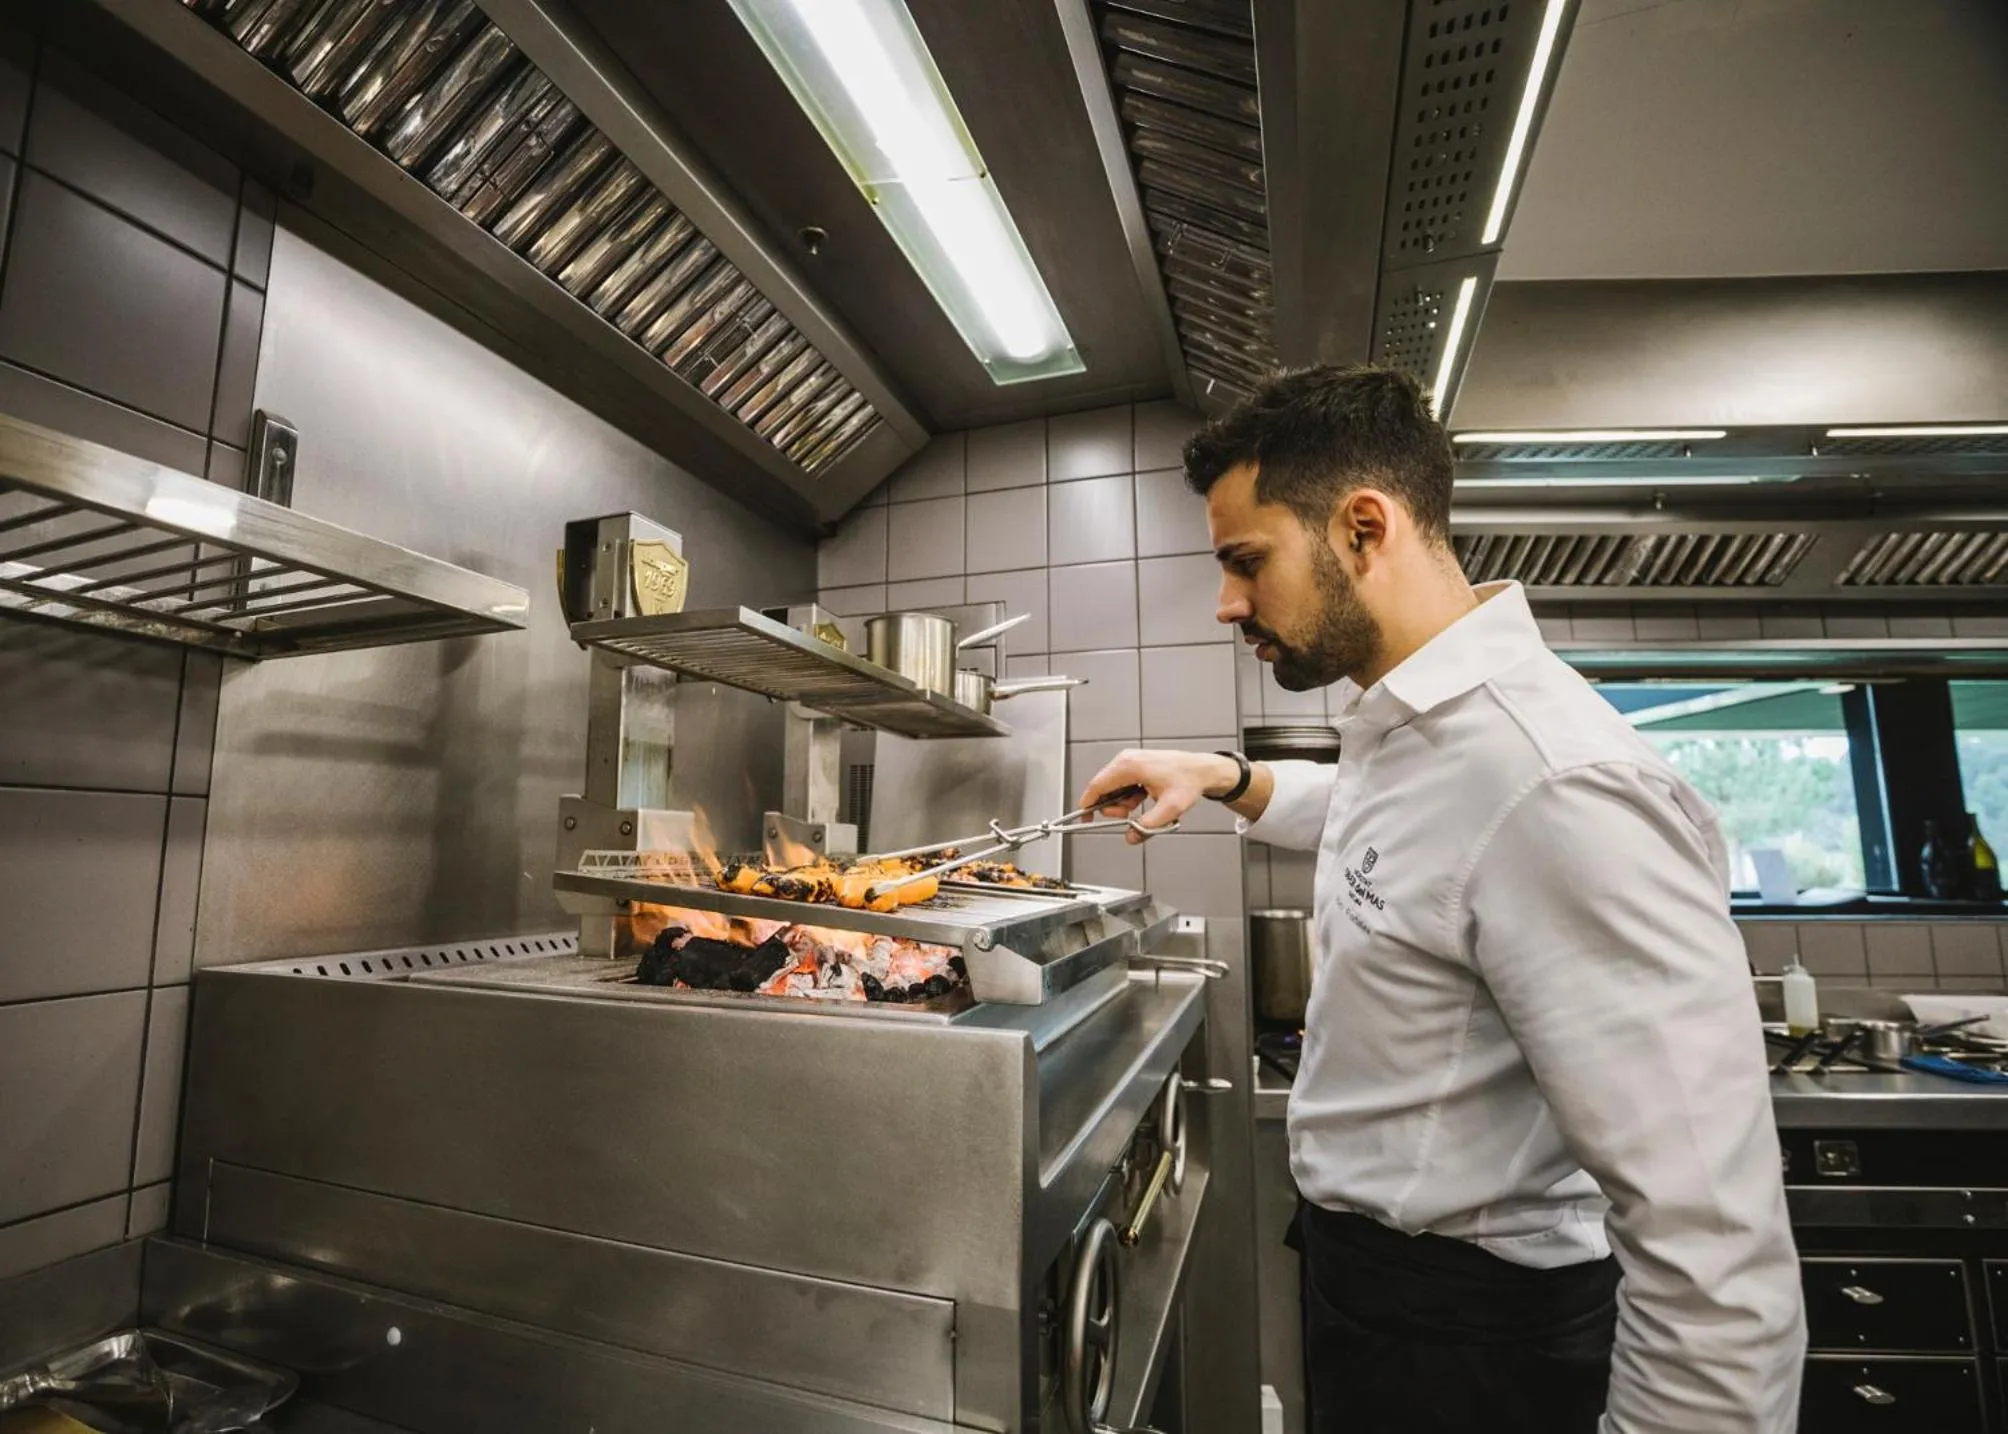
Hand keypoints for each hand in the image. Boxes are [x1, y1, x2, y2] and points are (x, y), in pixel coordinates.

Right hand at [1078, 749, 1241, 844]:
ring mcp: (1130, 761)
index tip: (1084, 819)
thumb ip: (1148, 826)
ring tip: (1142, 806)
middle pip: (1103, 789)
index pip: (1096, 786)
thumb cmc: (1188, 780)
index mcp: (1129, 766)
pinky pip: (1122, 785)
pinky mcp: (1135, 765)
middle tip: (1129, 817)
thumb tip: (1131, 837)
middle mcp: (1126, 760)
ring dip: (1123, 803)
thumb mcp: (1170, 808)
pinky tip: (1144, 799)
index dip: (1087, 805)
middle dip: (1113, 808)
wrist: (1201, 770)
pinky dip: (1129, 797)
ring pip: (1112, 788)